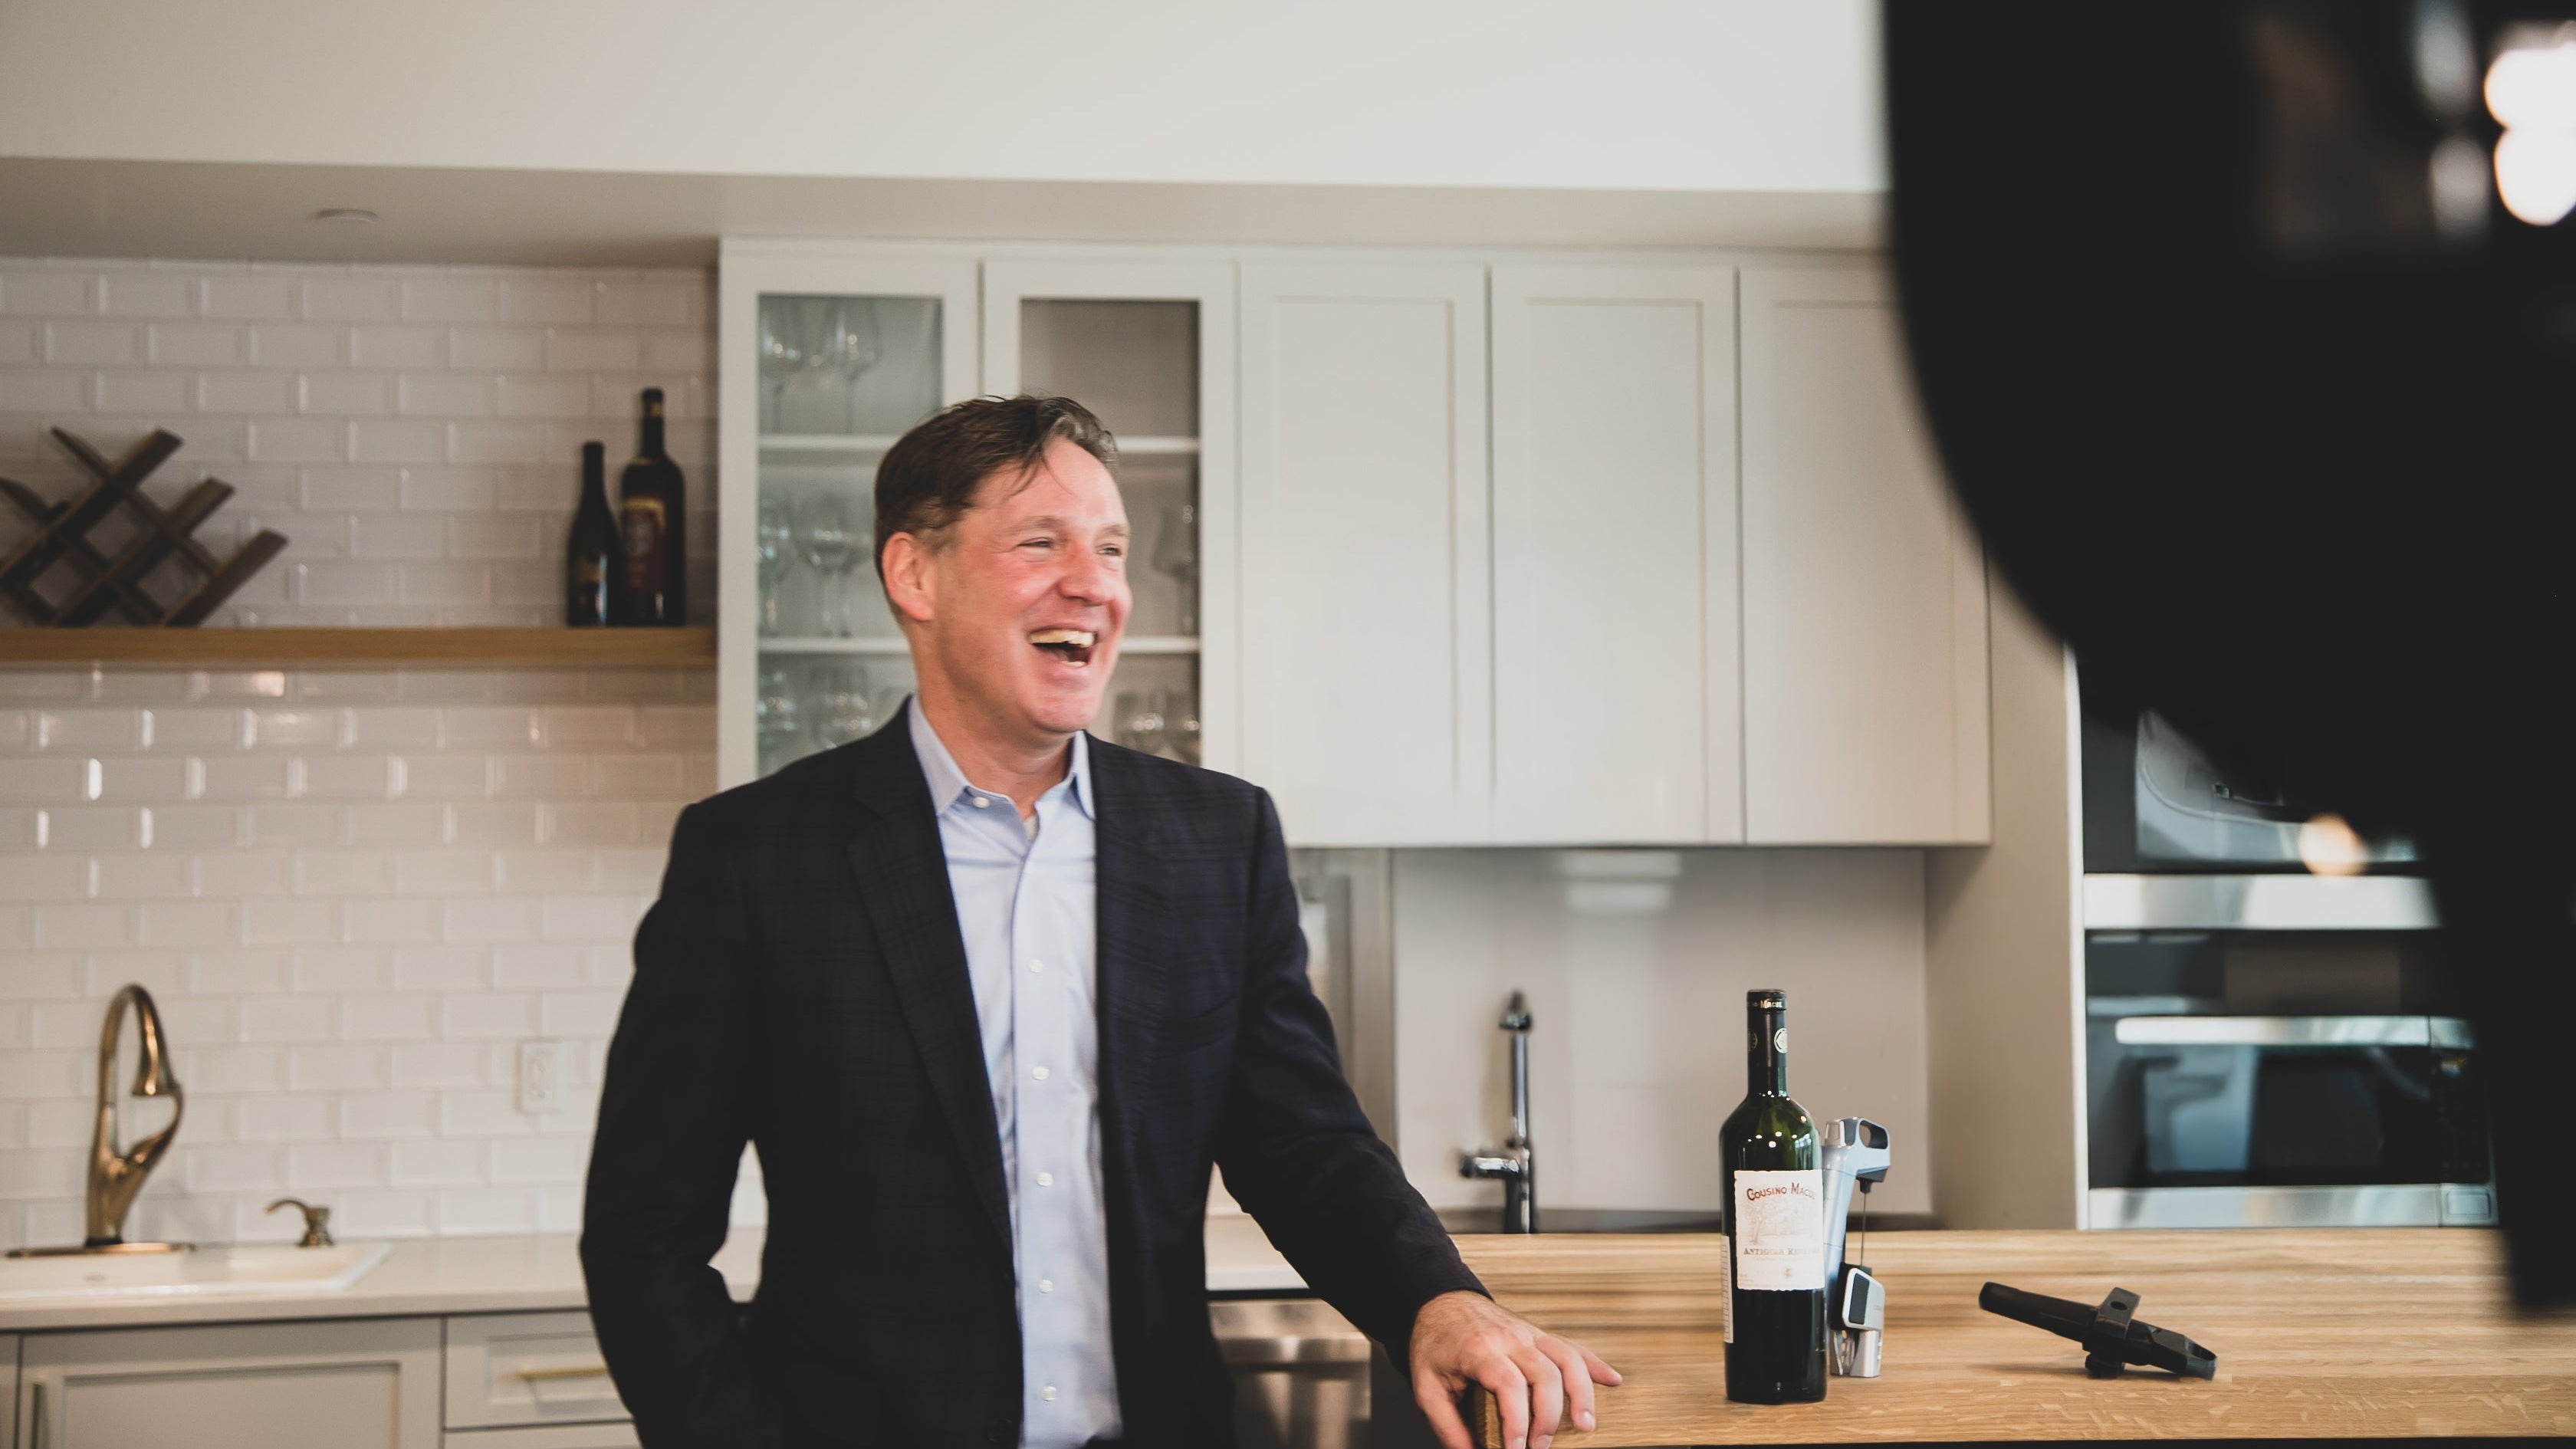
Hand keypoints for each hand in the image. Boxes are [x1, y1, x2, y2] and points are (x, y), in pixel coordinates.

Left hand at [1408, 1289, 1620, 1448]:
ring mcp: (1529, 1333)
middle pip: (1545, 1374)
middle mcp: (1510, 1338)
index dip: (1517, 1421)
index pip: (1508, 1385)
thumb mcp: (1425, 1387)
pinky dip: (1595, 1364)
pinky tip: (1613, 1381)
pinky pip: (1572, 1346)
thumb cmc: (1434, 1345)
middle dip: (1548, 1417)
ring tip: (1586, 1426)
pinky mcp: (1539, 1334)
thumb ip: (1446, 1424)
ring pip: (1567, 1358)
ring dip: (1581, 1393)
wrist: (1440, 1302)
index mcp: (1480, 1350)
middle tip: (1541, 1447)